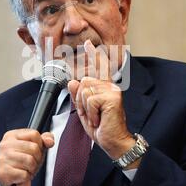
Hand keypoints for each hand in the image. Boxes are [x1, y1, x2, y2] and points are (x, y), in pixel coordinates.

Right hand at [0, 129, 53, 185]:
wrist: (10, 184)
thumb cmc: (23, 164)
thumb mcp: (36, 149)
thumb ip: (44, 141)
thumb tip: (50, 141)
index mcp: (11, 135)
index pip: (34, 134)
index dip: (40, 145)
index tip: (34, 152)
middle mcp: (4, 145)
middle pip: (34, 148)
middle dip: (37, 159)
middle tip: (30, 164)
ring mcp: (2, 159)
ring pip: (30, 161)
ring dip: (32, 169)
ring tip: (25, 170)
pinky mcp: (3, 173)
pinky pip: (25, 174)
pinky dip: (26, 178)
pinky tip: (19, 177)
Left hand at [67, 41, 136, 164]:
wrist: (113, 142)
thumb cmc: (102, 127)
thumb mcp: (85, 111)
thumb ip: (78, 97)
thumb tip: (72, 82)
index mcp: (104, 88)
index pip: (98, 68)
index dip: (93, 55)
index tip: (88, 44)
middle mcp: (110, 86)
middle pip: (83, 81)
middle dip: (82, 100)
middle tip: (92, 114)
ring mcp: (112, 90)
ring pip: (85, 90)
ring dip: (86, 108)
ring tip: (97, 117)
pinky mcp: (113, 97)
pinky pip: (90, 100)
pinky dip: (91, 113)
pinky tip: (99, 119)